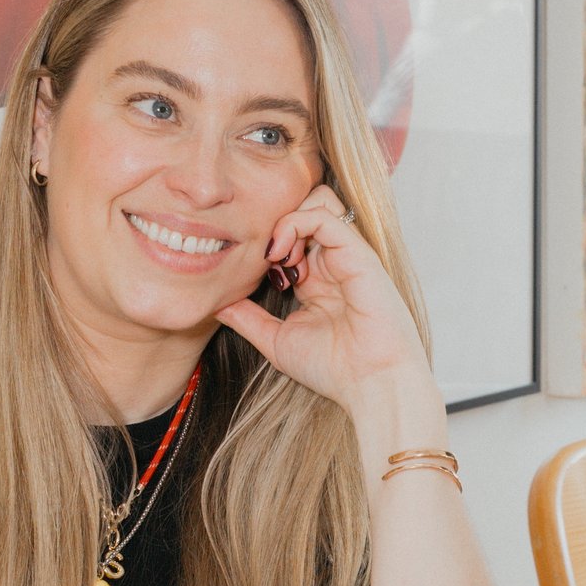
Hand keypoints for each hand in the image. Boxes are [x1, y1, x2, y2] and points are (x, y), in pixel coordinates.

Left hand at [218, 183, 440, 441]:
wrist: (371, 384)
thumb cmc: (334, 369)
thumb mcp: (276, 340)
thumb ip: (247, 319)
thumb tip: (214, 305)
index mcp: (317, 278)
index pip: (289, 235)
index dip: (264, 243)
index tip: (250, 273)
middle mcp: (333, 260)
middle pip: (302, 209)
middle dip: (275, 225)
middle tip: (263, 260)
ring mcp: (347, 253)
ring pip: (314, 202)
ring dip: (286, 220)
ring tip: (274, 255)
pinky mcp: (358, 252)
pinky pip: (323, 214)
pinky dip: (295, 224)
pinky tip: (279, 254)